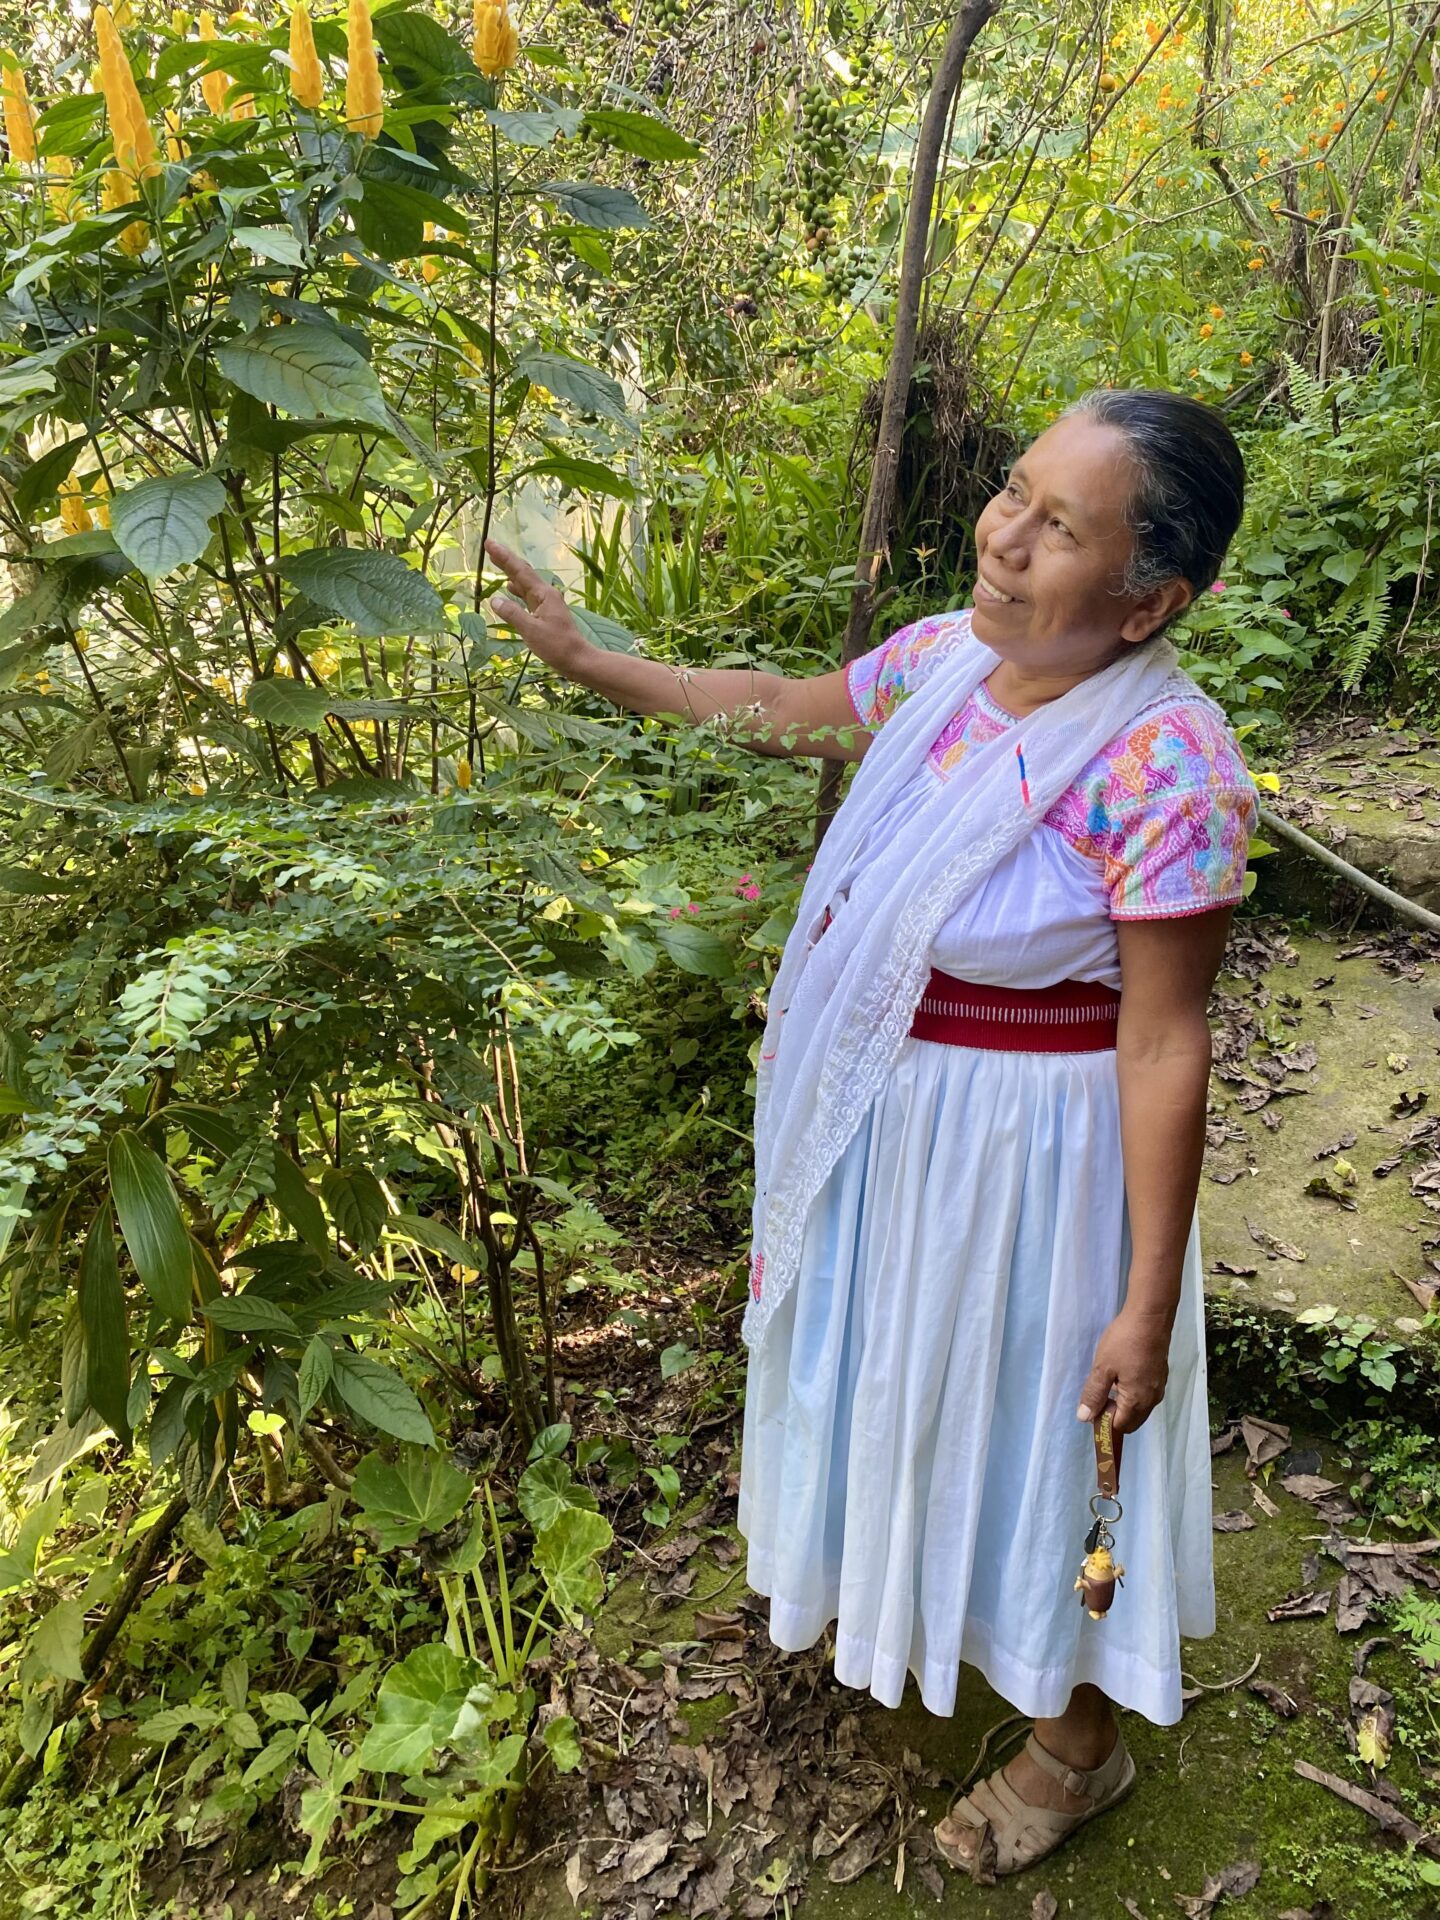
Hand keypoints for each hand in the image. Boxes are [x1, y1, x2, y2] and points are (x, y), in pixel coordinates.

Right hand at [483, 536, 593, 675]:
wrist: (578, 660)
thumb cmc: (556, 646)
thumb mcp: (531, 630)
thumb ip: (512, 614)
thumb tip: (495, 600)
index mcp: (543, 595)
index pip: (519, 571)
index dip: (503, 557)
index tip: (489, 543)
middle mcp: (546, 595)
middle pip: (522, 573)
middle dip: (506, 560)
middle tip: (490, 546)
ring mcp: (547, 604)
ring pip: (525, 583)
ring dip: (510, 573)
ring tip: (497, 562)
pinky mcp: (546, 613)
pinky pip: (528, 596)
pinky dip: (517, 589)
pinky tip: (510, 588)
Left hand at [1076, 1303, 1170, 1437]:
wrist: (1150, 1317)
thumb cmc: (1124, 1342)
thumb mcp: (1103, 1368)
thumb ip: (1094, 1394)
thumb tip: (1085, 1418)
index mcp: (1138, 1402)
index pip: (1120, 1426)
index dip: (1103, 1423)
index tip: (1091, 1409)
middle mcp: (1152, 1400)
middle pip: (1132, 1421)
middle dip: (1114, 1416)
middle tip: (1099, 1397)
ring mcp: (1159, 1387)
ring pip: (1140, 1408)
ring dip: (1124, 1405)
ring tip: (1108, 1385)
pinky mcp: (1161, 1375)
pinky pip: (1145, 1395)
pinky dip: (1133, 1395)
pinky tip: (1122, 1377)